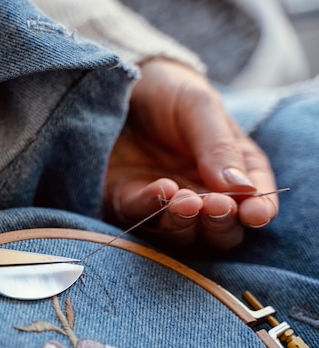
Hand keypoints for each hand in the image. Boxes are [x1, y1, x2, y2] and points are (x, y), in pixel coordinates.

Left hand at [105, 59, 277, 248]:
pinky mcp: (128, 201)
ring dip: (187, 222)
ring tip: (187, 201)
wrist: (120, 84)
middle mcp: (201, 193)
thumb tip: (243, 190)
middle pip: (220, 230)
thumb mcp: (199, 108)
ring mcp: (164, 203)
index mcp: (233, 170)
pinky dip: (152, 207)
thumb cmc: (169, 93)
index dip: (258, 212)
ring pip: (183, 232)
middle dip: (221, 223)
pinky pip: (140, 215)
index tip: (253, 213)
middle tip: (216, 205)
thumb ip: (219, 147)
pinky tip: (162, 189)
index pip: (254, 201)